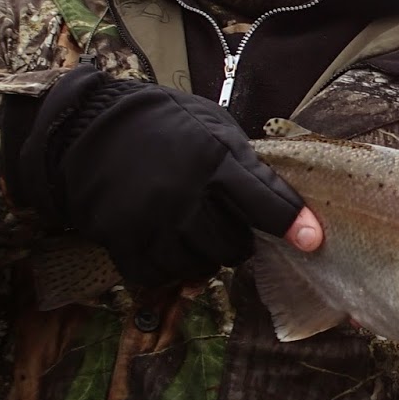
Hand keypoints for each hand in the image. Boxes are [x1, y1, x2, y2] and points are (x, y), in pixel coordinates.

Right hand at [4, 65, 320, 285]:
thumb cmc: (161, 124)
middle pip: (233, 245)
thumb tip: (284, 201)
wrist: (85, 128)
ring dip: (204, 256)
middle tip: (225, 221)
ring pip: (199, 266)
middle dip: (237, 240)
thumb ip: (244, 163)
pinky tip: (166, 244)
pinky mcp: (122, 240)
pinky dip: (168, 268)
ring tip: (193, 230)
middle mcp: (184, 193)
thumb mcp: (211, 126)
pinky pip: (159, 275)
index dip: (291, 223)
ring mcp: (151, 220)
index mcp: (212, 157)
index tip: (312, 240)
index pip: (263, 201)